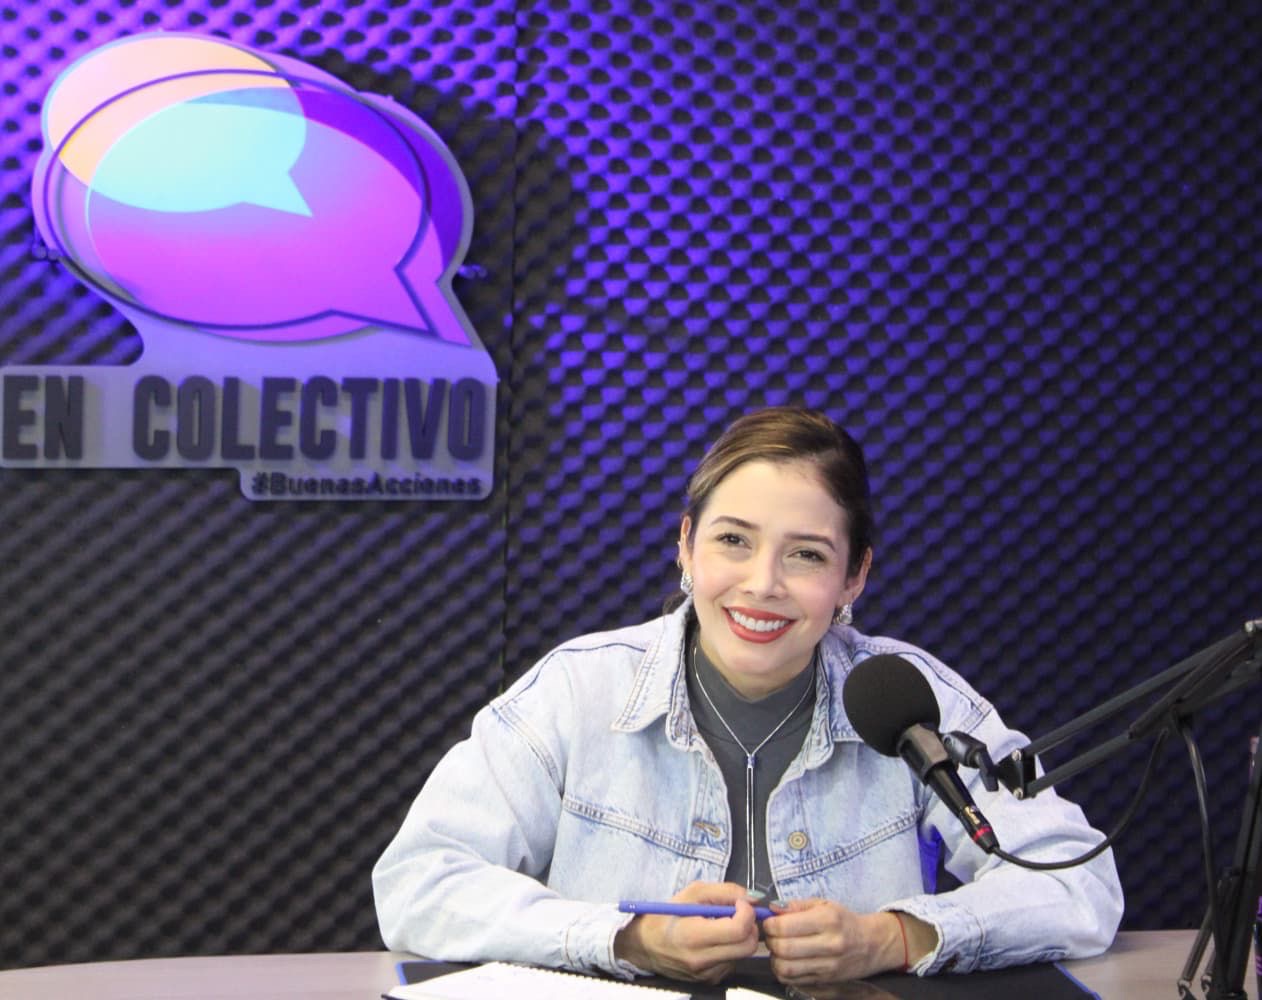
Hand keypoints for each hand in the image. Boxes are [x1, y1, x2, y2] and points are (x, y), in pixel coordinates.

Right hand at [613, 881, 759, 982]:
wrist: (644, 946)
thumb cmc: (665, 916)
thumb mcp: (692, 893)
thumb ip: (725, 892)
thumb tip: (753, 897)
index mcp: (694, 936)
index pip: (738, 930)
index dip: (747, 913)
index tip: (740, 903)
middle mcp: (702, 960)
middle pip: (748, 946)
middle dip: (750, 926)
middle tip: (738, 913)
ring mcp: (707, 974)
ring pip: (743, 954)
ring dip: (740, 937)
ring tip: (721, 925)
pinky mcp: (710, 980)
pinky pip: (733, 962)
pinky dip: (732, 948)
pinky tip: (715, 940)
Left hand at [762, 900, 933, 997]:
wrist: (870, 944)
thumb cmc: (844, 921)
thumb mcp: (823, 904)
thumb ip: (796, 905)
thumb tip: (772, 908)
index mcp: (827, 921)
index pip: (785, 927)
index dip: (770, 924)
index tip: (769, 922)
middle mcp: (829, 945)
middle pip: (784, 949)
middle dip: (770, 941)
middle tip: (772, 935)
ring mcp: (828, 966)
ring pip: (786, 968)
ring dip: (775, 958)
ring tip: (778, 949)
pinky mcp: (825, 980)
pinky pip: (793, 980)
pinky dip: (783, 972)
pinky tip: (787, 961)